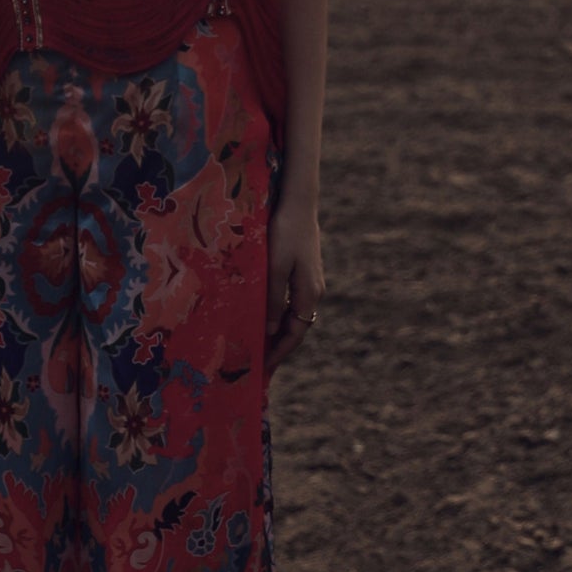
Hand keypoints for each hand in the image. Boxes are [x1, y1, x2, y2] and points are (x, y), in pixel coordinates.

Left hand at [264, 201, 325, 375]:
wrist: (298, 203)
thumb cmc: (285, 233)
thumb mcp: (275, 267)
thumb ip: (273, 299)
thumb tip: (269, 330)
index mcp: (309, 294)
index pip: (295, 334)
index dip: (280, 352)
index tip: (263, 368)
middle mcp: (314, 291)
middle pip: (296, 328)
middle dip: (278, 346)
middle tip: (257, 361)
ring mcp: (310, 280)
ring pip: (294, 315)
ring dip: (278, 330)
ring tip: (257, 343)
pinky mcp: (303, 270)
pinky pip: (291, 301)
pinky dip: (279, 313)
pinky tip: (264, 313)